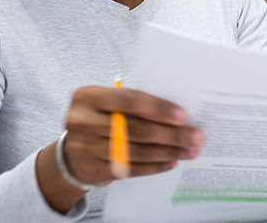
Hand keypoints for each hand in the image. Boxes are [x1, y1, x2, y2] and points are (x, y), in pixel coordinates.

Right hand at [62, 84, 203, 184]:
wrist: (70, 151)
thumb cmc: (99, 118)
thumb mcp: (108, 103)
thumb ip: (134, 104)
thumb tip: (178, 113)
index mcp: (89, 96)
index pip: (130, 99)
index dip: (158, 108)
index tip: (183, 116)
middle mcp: (83, 120)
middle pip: (136, 129)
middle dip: (171, 134)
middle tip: (196, 136)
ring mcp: (84, 147)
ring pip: (136, 151)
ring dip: (168, 151)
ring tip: (189, 151)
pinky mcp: (91, 169)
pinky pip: (130, 169)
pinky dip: (154, 166)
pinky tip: (171, 161)